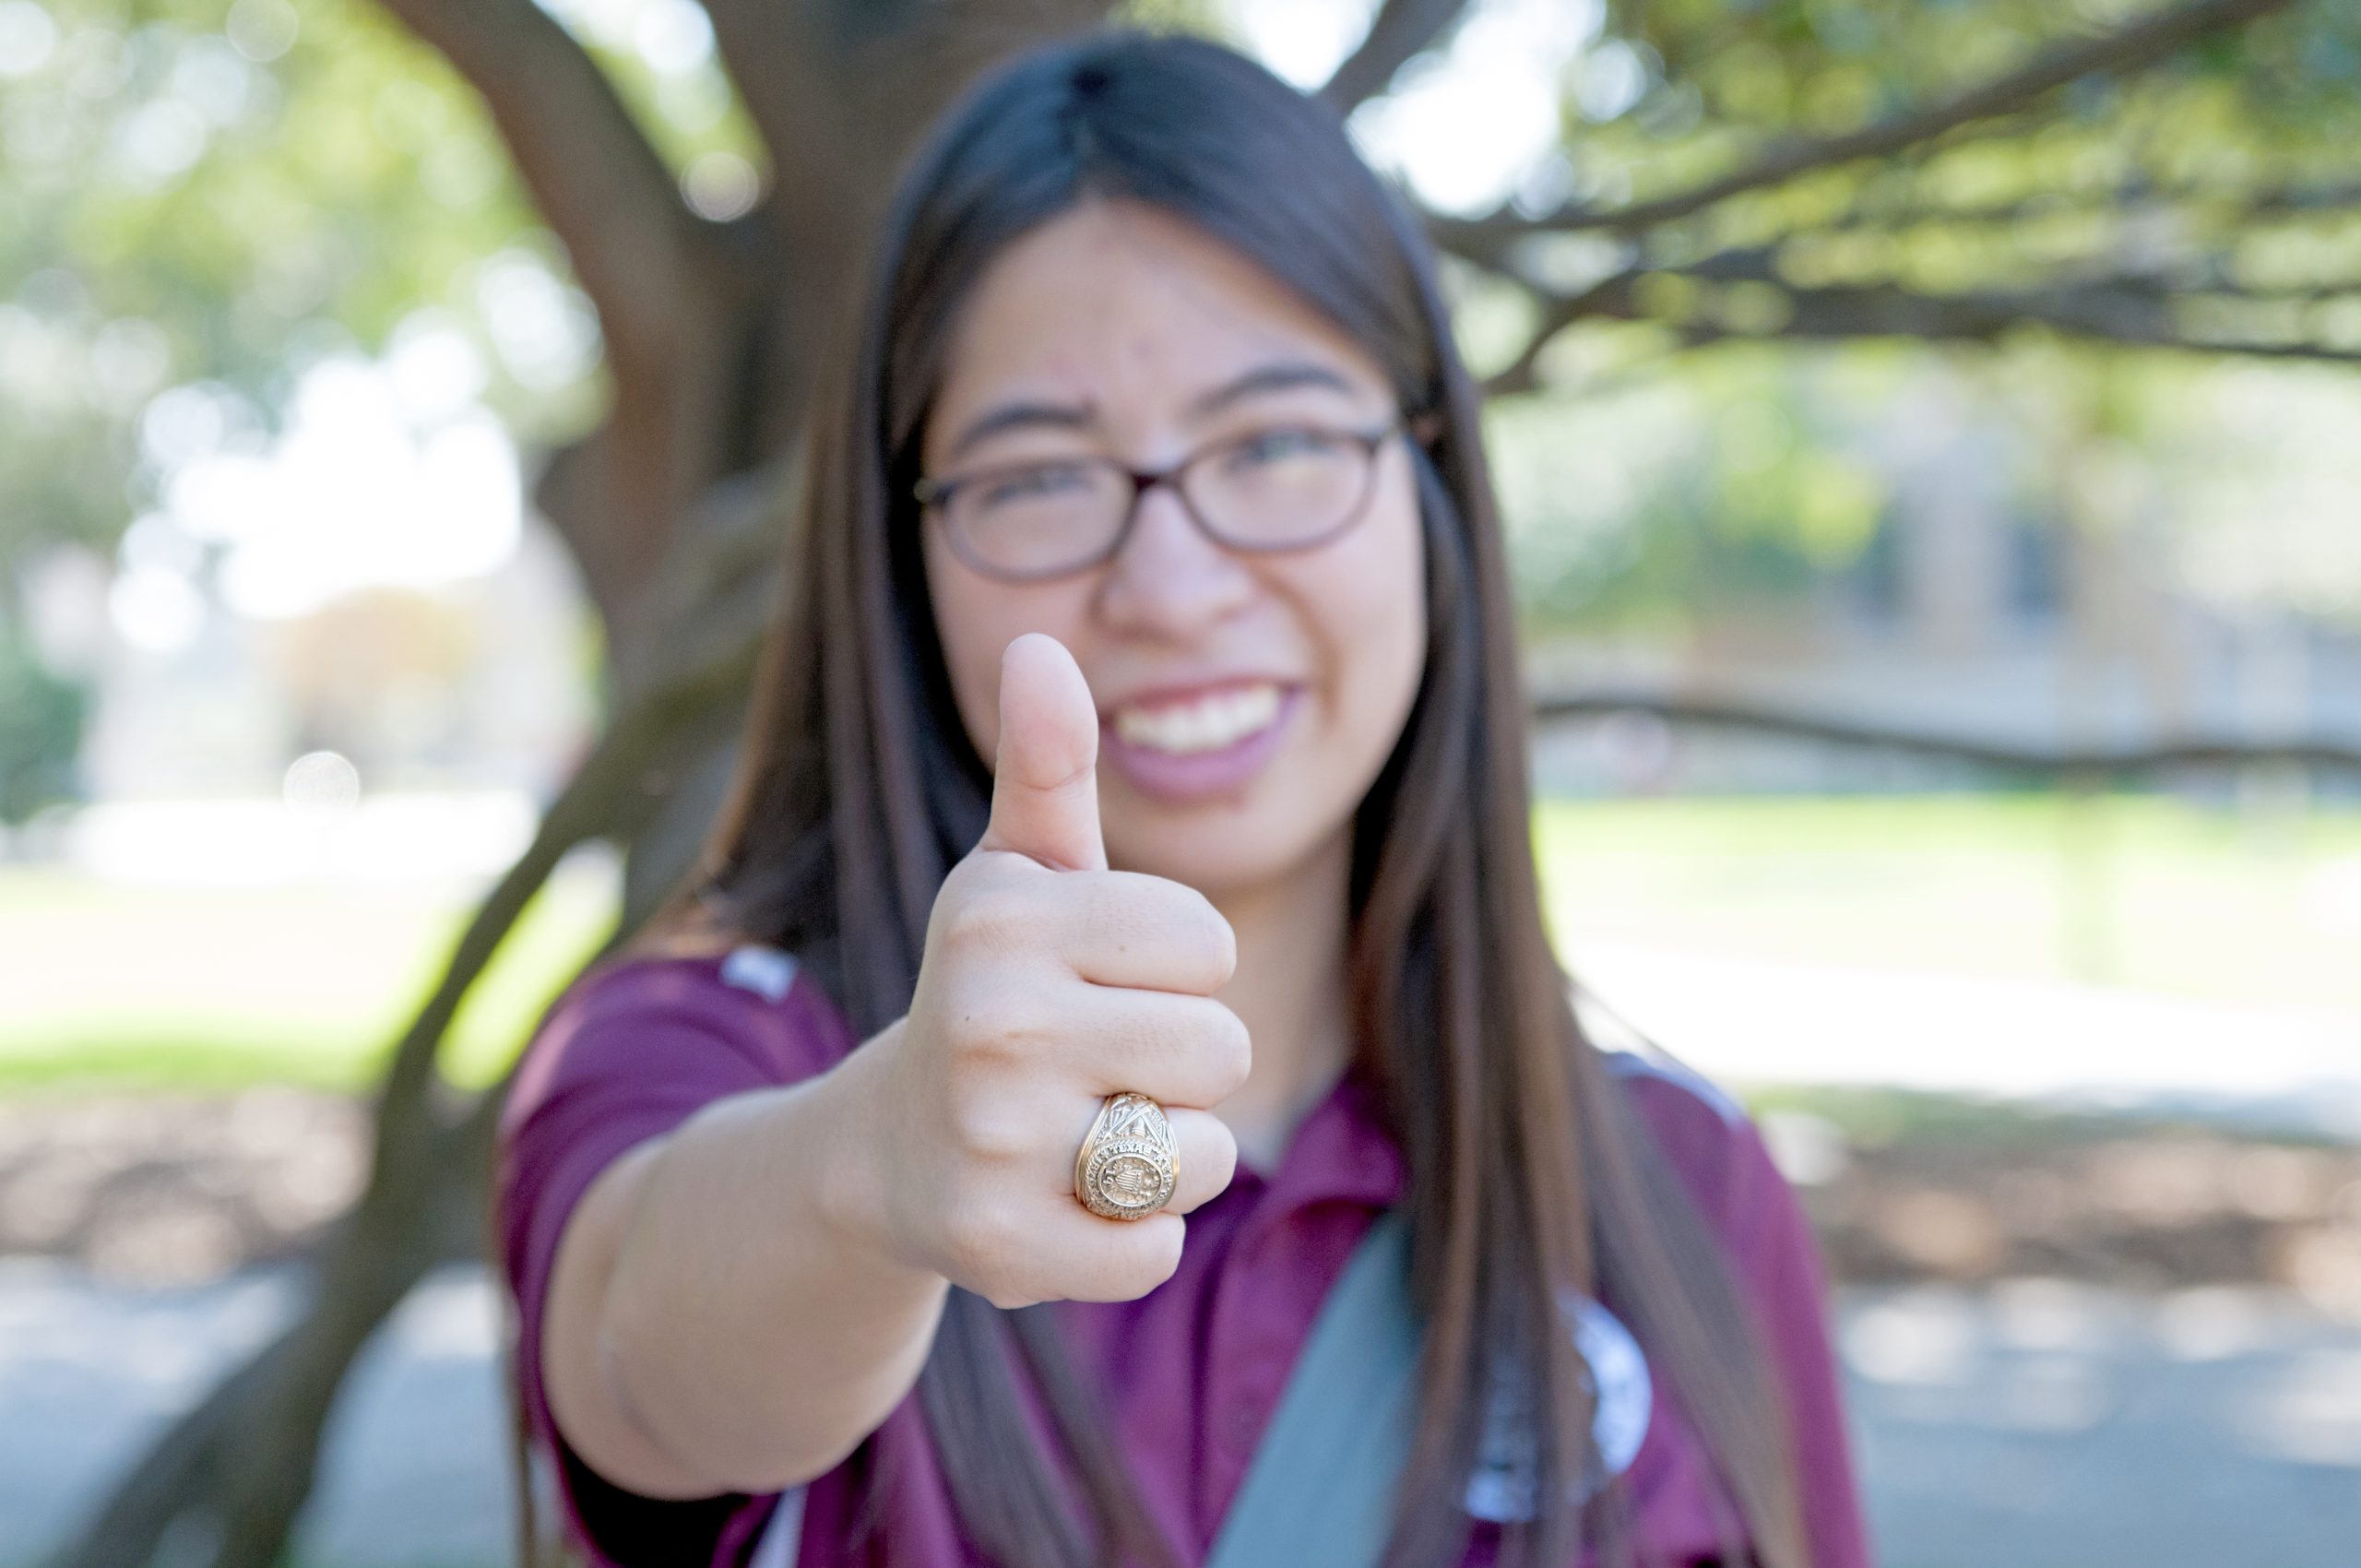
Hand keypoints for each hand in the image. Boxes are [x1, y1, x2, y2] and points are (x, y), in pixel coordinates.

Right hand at [866, 633, 1246, 1307]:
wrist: (886, 1152)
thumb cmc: (992, 992)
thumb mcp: (1016, 877)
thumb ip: (1047, 767)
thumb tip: (1039, 644)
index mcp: (1001, 914)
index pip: (1207, 942)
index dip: (1175, 969)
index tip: (1099, 980)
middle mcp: (987, 1019)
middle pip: (1221, 1047)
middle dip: (1180, 1064)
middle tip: (1091, 1066)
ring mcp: (989, 1140)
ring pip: (1202, 1152)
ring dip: (1165, 1155)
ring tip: (1077, 1133)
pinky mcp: (998, 1248)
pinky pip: (1154, 1250)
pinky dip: (1129, 1239)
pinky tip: (1062, 1204)